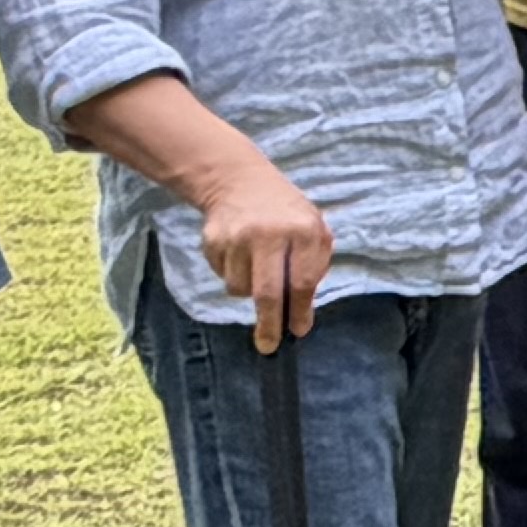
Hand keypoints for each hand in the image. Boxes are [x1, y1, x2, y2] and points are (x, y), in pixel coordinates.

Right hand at [193, 157, 337, 339]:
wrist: (238, 180)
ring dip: (249, 291)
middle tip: (268, 346)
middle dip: (269, 324)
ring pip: (240, 289)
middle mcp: (269, 233)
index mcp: (303, 229)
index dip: (300, 310)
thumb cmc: (285, 212)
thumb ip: (314, 264)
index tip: (299, 330)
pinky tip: (238, 254)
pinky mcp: (212, 241)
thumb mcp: (312, 227)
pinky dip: (232, 274)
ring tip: (256, 268)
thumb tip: (302, 308)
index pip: (302, 281)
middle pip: (268, 293)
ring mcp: (237, 237)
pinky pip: (222, 276)